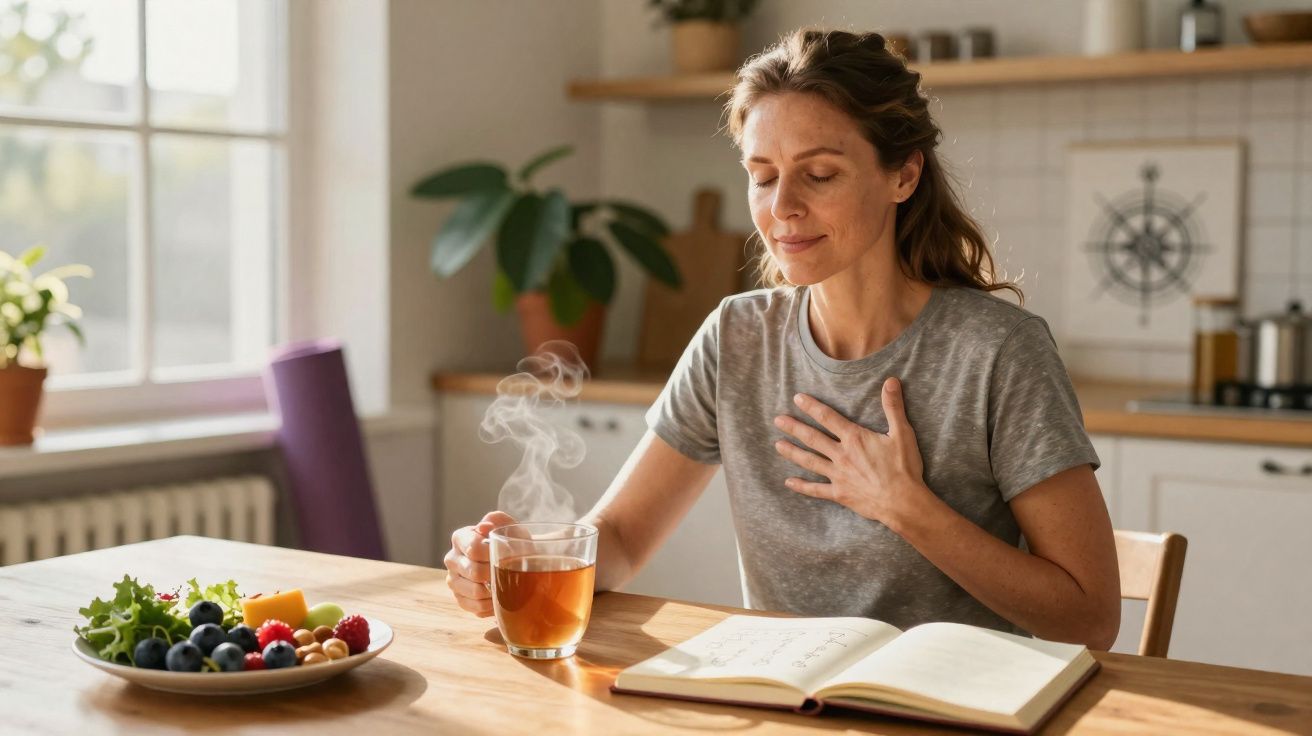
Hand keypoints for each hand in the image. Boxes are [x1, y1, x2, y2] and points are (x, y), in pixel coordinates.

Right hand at [443, 510, 516, 616]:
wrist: (513, 561)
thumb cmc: (511, 542)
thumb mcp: (510, 527)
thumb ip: (499, 520)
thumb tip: (484, 526)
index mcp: (460, 538)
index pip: (473, 549)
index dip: (492, 554)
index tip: (506, 555)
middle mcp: (451, 559)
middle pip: (474, 572)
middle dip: (495, 573)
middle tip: (509, 572)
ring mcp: (453, 580)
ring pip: (474, 592)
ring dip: (494, 591)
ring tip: (506, 585)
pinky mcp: (459, 598)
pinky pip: (474, 607)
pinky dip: (490, 605)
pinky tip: (499, 597)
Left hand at [772, 377, 927, 525]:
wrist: (903, 502)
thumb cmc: (904, 468)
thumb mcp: (902, 433)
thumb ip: (893, 406)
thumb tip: (891, 381)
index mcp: (854, 438)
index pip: (828, 417)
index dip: (811, 407)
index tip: (797, 398)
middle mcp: (841, 455)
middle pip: (812, 438)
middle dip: (794, 428)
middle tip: (778, 420)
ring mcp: (838, 475)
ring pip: (810, 461)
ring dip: (793, 452)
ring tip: (777, 445)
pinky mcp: (840, 494)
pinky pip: (816, 490)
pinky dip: (802, 487)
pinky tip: (789, 482)